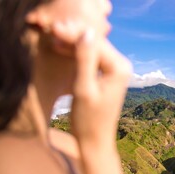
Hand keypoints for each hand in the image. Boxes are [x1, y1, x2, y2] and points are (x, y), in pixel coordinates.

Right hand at [51, 21, 131, 144]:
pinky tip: (62, 49)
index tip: (53, 31)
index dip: (74, 34)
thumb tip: (87, 33)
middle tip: (52, 31)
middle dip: (74, 36)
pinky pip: (93, 57)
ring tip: (54, 38)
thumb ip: (85, 60)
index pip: (95, 42)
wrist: (95, 141)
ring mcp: (117, 70)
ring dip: (74, 43)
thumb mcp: (83, 89)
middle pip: (96, 43)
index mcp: (119, 68)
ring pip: (93, 48)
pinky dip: (78, 53)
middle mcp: (122, 66)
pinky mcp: (109, 75)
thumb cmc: (88, 120)